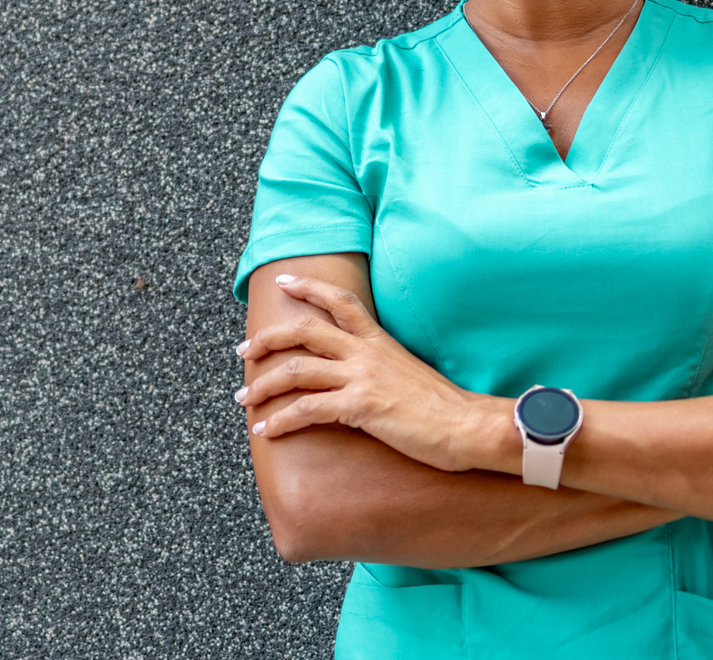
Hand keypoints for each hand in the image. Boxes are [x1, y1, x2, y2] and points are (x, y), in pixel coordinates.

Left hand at [235, 273, 506, 472]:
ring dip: (263, 384)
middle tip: (244, 348)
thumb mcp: (410, 374)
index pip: (340, 303)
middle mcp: (367, 353)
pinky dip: (282, 420)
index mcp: (380, 342)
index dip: (309, 288)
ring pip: (297, 371)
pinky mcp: (361, 407)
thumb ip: (382, 368)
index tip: (284, 281)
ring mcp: (363, 378)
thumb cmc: (445, 408)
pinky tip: (267, 430)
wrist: (469, 426)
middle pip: (304, 332)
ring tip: (243, 397)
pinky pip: (308, 410)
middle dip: (268, 338)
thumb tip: (364, 377)